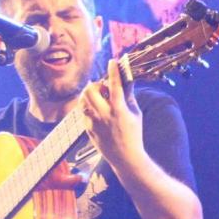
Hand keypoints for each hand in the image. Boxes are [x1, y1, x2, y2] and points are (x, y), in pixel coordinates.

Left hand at [81, 57, 144, 174]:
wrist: (125, 157)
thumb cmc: (134, 134)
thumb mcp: (136, 113)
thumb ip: (130, 95)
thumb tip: (128, 80)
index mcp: (119, 110)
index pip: (114, 85)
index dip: (113, 71)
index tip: (112, 61)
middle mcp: (104, 115)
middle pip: (91, 90)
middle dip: (95, 84)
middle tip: (102, 87)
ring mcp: (93, 122)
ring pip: (83, 100)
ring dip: (89, 95)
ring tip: (98, 98)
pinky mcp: (87, 129)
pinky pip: (82, 112)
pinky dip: (88, 106)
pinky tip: (96, 109)